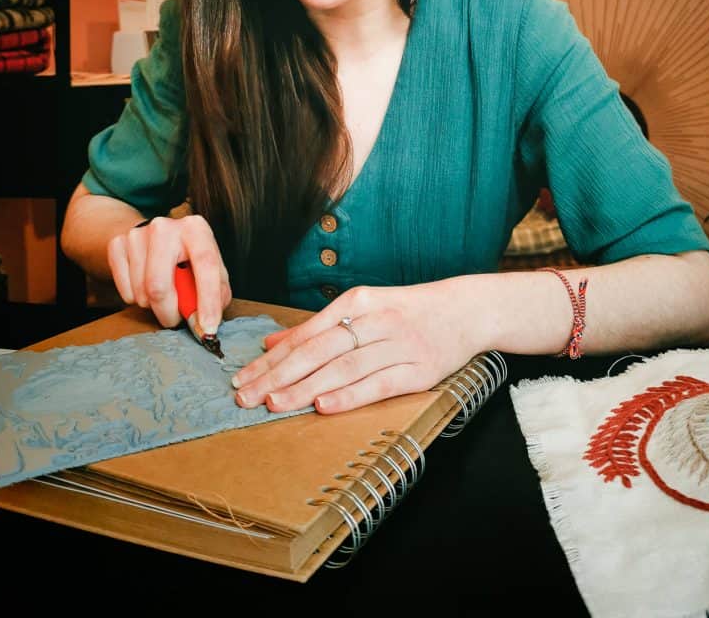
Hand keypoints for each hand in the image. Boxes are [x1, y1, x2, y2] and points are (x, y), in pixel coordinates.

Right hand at [107, 214, 231, 332]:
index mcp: (196, 229)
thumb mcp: (212, 268)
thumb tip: (206, 323)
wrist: (154, 237)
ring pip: (141, 293)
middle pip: (159, 286)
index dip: (208, 300)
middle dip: (168, 313)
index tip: (207, 327)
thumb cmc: (188, 257)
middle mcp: (165, 227)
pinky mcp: (117, 244)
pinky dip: (137, 299)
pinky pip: (125, 293)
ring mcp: (137, 234)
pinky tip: (145, 285)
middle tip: (175, 318)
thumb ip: (217, 293)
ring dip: (153, 306)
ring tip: (163, 293)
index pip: (205, 265)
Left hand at [231, 279, 486, 413]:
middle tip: (247, 396)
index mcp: (358, 301)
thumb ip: (317, 327)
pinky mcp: (418, 370)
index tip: (242, 377)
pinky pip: (377, 385)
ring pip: (343, 369)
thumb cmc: (408, 311)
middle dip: (278, 375)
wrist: (465, 311)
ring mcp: (398, 345)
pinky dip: (349, 396)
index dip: (272, 358)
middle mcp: (375, 320)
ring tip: (274, 403)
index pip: (306, 334)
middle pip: (319, 351)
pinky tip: (323, 406)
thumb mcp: (363, 308)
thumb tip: (272, 343)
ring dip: (305, 388)